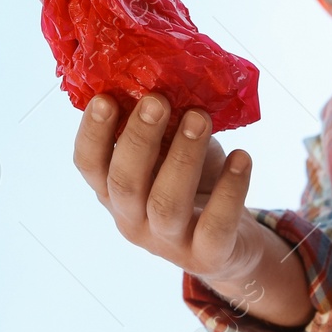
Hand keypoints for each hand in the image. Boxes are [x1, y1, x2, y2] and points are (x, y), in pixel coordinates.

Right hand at [73, 91, 263, 282]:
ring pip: (166, 203)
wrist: (231, 241)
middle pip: (124, 183)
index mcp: (113, 190)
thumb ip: (163, 124)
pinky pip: (215, 225)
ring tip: (200, 117)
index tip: (104, 98)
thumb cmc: (192, 183)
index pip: (88, 165)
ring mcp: (167, 242)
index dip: (92, 133)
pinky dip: (230, 189)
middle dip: (139, 138)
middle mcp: (131, 220)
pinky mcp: (207, 256)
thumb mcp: (171, 151)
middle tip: (157, 100)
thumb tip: (164, 75)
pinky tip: (242, 156)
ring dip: (183, 156)